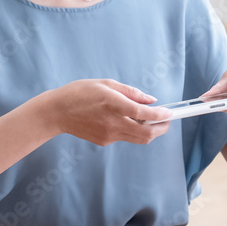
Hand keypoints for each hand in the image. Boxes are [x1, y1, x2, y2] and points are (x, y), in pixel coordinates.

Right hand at [48, 79, 172, 145]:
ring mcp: (108, 135)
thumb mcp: (105, 83)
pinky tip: (128, 120)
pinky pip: (125, 137)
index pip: (144, 113)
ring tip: (152, 120)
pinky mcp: (104, 141)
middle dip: (161, 128)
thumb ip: (131, 92)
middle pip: (146, 133)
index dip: (160, 115)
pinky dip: (132, 130)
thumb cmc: (79, 93)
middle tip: (167, 121)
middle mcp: (112, 122)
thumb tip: (151, 100)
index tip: (170, 112)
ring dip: (150, 131)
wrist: (56, 112)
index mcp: (113, 104)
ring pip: (138, 138)